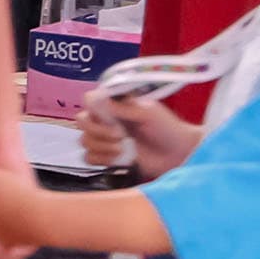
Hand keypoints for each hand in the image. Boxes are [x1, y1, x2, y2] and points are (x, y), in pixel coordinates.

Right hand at [80, 93, 201, 175]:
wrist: (178, 155)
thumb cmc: (167, 128)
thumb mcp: (148, 111)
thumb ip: (124, 106)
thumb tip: (100, 99)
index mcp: (115, 104)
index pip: (89, 99)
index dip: (94, 108)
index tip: (110, 117)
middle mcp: (107, 120)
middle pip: (82, 121)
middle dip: (98, 131)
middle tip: (120, 136)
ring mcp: (106, 139)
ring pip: (85, 141)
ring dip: (102, 146)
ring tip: (123, 149)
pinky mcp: (108, 158)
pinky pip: (89, 158)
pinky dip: (102, 159)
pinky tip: (119, 159)